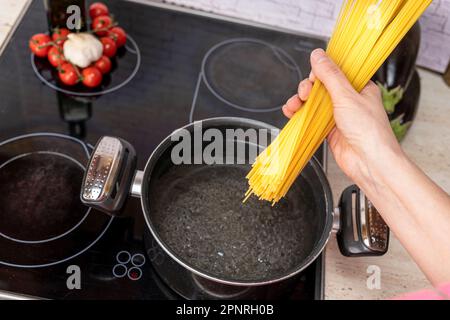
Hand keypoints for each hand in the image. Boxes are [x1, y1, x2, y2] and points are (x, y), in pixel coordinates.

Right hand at [283, 48, 402, 185]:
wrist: (369, 162)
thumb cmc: (368, 130)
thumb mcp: (346, 96)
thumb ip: (330, 75)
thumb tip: (318, 55)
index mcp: (360, 88)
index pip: (337, 71)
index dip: (322, 71)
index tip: (313, 76)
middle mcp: (349, 100)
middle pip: (322, 86)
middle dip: (308, 88)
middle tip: (305, 94)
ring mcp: (338, 116)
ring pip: (314, 102)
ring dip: (301, 101)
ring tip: (294, 105)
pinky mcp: (329, 130)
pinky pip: (311, 118)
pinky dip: (300, 115)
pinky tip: (291, 113)